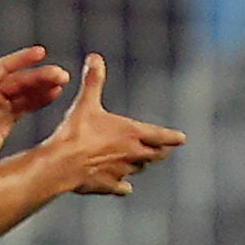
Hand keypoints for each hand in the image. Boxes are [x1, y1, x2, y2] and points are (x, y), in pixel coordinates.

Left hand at [0, 46, 68, 163]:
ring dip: (43, 86)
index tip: (41, 53)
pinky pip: (25, 107)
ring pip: (25, 92)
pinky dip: (40, 100)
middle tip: (60, 74)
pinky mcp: (5, 122)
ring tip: (61, 82)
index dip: (22, 59)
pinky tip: (54, 95)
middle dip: (40, 76)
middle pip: (19, 80)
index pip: (4, 67)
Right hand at [36, 54, 184, 195]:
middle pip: (155, 155)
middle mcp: (132, 154)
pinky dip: (123, 186)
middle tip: (165, 151)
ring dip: (141, 165)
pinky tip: (124, 187)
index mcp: (132, 133)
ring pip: (138, 169)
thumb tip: (95, 57)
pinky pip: (121, 187)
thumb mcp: (86, 103)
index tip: (182, 139)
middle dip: (160, 152)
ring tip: (142, 163)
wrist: (62, 164)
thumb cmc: (76, 132)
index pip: (161, 136)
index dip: (171, 137)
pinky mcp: (108, 186)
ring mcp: (121, 172)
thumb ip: (94, 80)